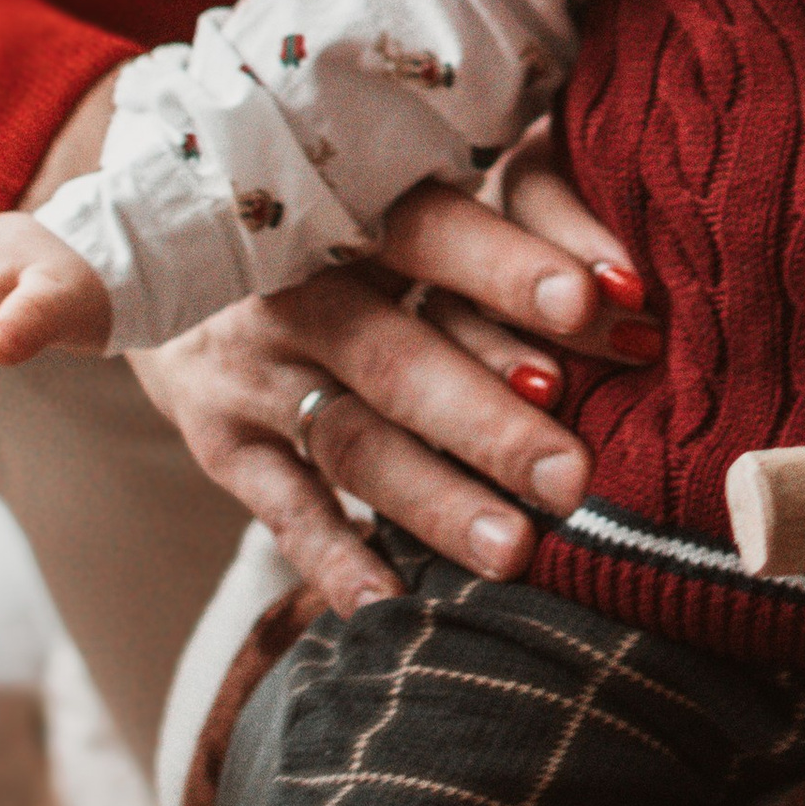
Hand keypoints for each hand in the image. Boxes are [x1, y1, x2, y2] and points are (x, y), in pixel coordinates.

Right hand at [128, 175, 659, 616]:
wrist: (167, 246)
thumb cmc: (345, 227)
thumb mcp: (404, 205)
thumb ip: (509, 232)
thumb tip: (637, 296)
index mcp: (351, 209)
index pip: (435, 232)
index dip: (511, 268)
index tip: (597, 301)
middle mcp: (295, 288)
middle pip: (400, 357)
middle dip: (490, 421)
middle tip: (576, 476)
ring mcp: (252, 368)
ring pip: (353, 442)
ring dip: (434, 500)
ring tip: (515, 552)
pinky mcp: (220, 439)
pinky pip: (277, 505)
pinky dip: (329, 557)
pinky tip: (390, 600)